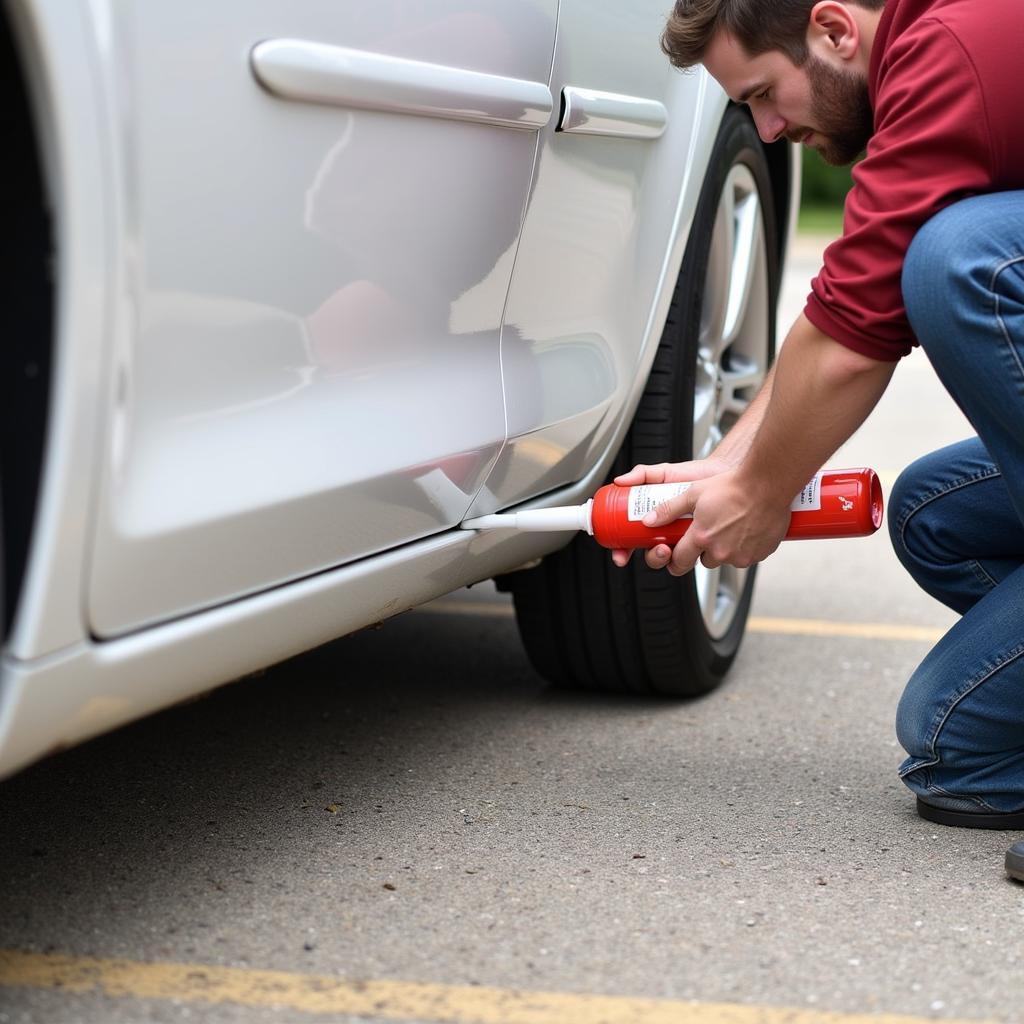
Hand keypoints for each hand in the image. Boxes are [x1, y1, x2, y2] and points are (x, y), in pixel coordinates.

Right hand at [609, 457, 731, 567]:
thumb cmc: (694, 474)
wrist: (721, 474)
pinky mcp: (701, 542)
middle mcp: (666, 531)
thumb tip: (620, 481)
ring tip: (669, 547)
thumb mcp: (663, 473)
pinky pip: (693, 556)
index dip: (622, 551)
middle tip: (658, 547)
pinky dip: (689, 556)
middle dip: (652, 557)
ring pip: (671, 559)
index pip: (631, 540)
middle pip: (651, 554)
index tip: (620, 555)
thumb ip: (641, 474)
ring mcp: (684, 538)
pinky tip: (691, 544)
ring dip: (668, 559)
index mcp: (653, 519)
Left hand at [642, 467, 790, 575]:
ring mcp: (741, 555)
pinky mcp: (759, 554)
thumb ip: (669, 510)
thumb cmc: (733, 486)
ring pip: (726, 559)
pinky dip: (745, 547)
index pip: (680, 562)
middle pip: (705, 561)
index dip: (676, 559)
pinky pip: (747, 557)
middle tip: (710, 530)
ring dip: (725, 548)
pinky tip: (746, 528)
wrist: (768, 484)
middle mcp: (721, 551)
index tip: (677, 555)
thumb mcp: (693, 493)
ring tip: (730, 525)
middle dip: (704, 550)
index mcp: (701, 538)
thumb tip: (650, 520)